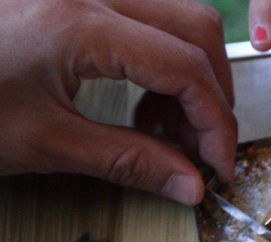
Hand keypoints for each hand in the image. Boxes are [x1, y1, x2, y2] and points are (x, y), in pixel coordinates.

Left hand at [0, 0, 236, 204]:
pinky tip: (141, 103)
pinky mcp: (73, 0)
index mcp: (81, 25)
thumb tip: (188, 184)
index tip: (217, 165)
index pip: (186, 68)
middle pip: (196, 29)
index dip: (216, 123)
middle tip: (204, 145)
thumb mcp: (42, 142)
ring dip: (190, 74)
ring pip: (176, 16)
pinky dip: (160, 62)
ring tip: (169, 129)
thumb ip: (128, 161)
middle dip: (213, 93)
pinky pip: (144, 17)